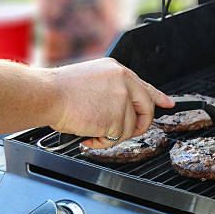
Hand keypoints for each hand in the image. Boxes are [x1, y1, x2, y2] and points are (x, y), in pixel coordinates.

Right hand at [47, 58, 173, 148]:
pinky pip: (116, 138)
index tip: (168, 103)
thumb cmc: (60, 90)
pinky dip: (102, 142)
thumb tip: (123, 107)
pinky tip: (88, 135)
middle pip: (147, 109)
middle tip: (125, 132)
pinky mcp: (116, 117)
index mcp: (118, 71)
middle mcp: (125, 82)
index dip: (159, 97)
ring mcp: (122, 100)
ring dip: (111, 135)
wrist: (46, 94)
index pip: (145, 86)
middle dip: (139, 125)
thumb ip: (113, 90)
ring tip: (91, 129)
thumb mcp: (93, 79)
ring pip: (129, 128)